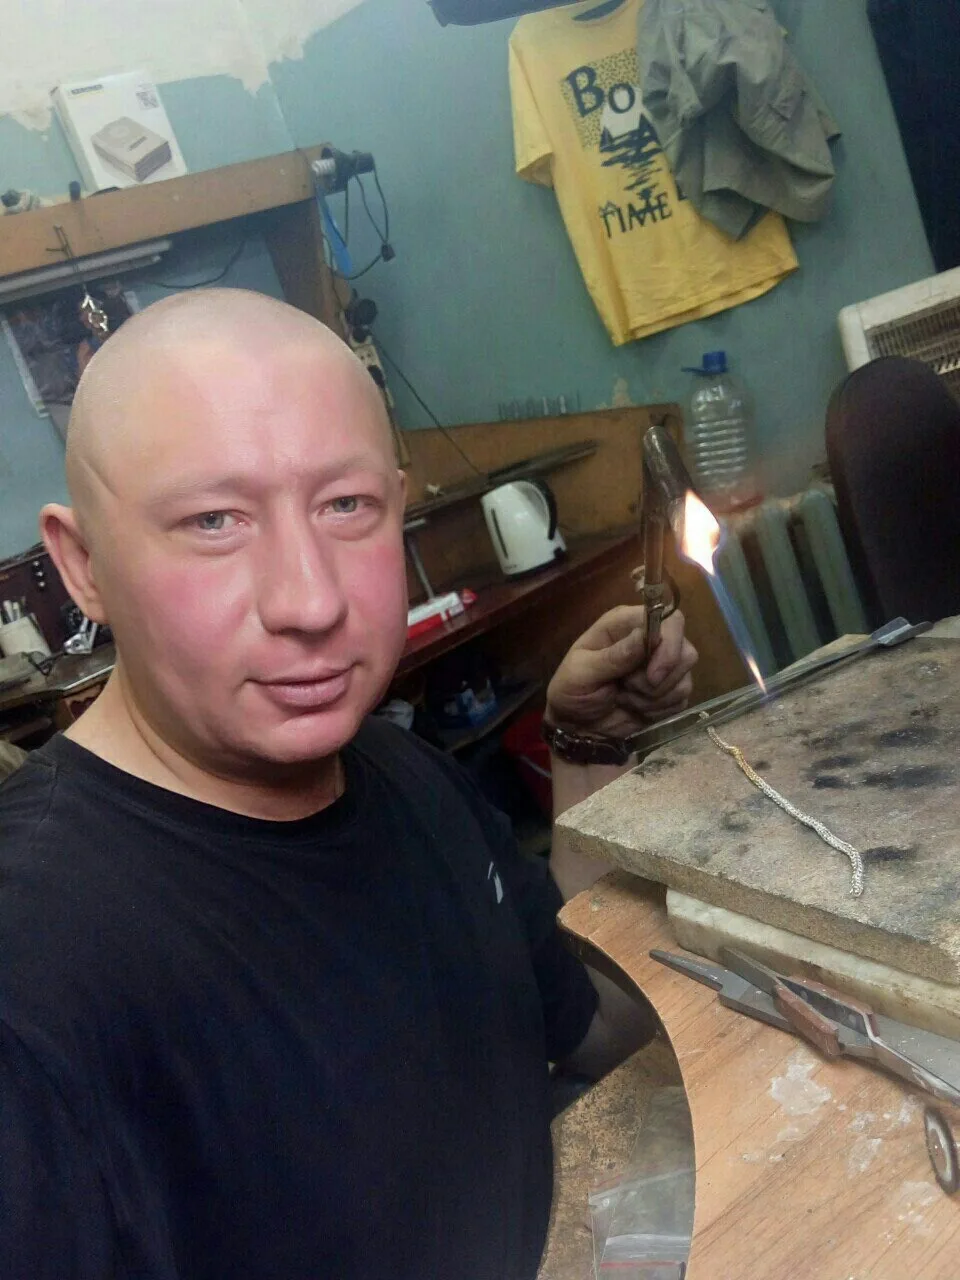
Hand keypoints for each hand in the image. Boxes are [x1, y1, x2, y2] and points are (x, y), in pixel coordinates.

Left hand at [545, 606, 696, 739]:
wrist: (578, 727)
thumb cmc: (573, 692)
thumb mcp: (583, 673)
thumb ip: (614, 656)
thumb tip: (644, 635)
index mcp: (626, 624)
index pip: (669, 620)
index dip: (669, 645)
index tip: (653, 675)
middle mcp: (650, 640)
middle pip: (685, 650)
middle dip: (660, 678)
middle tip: (628, 688)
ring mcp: (663, 665)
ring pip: (685, 677)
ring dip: (654, 697)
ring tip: (626, 699)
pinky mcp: (670, 690)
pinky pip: (682, 699)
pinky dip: (659, 710)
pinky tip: (637, 709)